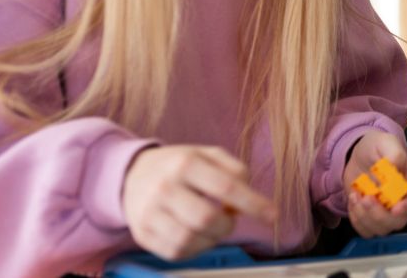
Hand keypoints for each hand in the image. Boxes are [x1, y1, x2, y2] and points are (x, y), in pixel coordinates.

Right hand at [122, 145, 276, 259]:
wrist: (132, 175)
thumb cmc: (180, 166)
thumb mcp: (208, 155)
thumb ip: (235, 171)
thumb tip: (248, 200)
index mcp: (186, 163)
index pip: (226, 186)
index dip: (254, 203)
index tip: (273, 215)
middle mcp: (165, 187)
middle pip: (208, 218)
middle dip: (228, 224)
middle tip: (228, 217)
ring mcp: (150, 213)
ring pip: (192, 239)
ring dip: (212, 238)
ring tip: (212, 226)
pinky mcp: (143, 235)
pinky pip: (177, 252)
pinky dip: (196, 248)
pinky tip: (196, 235)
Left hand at [342, 131, 406, 237]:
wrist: (359, 156)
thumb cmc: (378, 148)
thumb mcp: (386, 143)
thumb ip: (393, 153)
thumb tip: (394, 164)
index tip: (396, 208)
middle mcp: (401, 202)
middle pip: (398, 221)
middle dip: (380, 215)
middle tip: (367, 198)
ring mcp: (385, 212)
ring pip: (380, 229)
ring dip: (365, 217)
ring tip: (356, 195)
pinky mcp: (369, 217)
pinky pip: (365, 229)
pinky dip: (356, 219)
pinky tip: (353, 199)